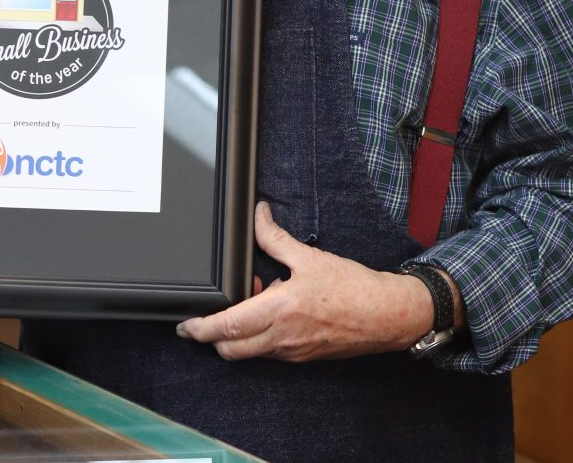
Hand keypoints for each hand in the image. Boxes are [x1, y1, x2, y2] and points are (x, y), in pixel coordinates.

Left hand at [175, 201, 432, 361]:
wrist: (386, 315)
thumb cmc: (352, 287)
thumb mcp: (309, 256)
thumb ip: (276, 237)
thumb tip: (258, 215)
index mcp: (279, 312)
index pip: (227, 328)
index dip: (200, 329)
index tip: (185, 325)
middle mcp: (282, 338)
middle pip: (231, 349)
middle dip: (214, 335)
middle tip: (214, 311)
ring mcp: (292, 351)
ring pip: (251, 351)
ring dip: (241, 332)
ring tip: (255, 297)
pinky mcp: (304, 356)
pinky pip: (271, 350)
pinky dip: (262, 334)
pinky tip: (275, 307)